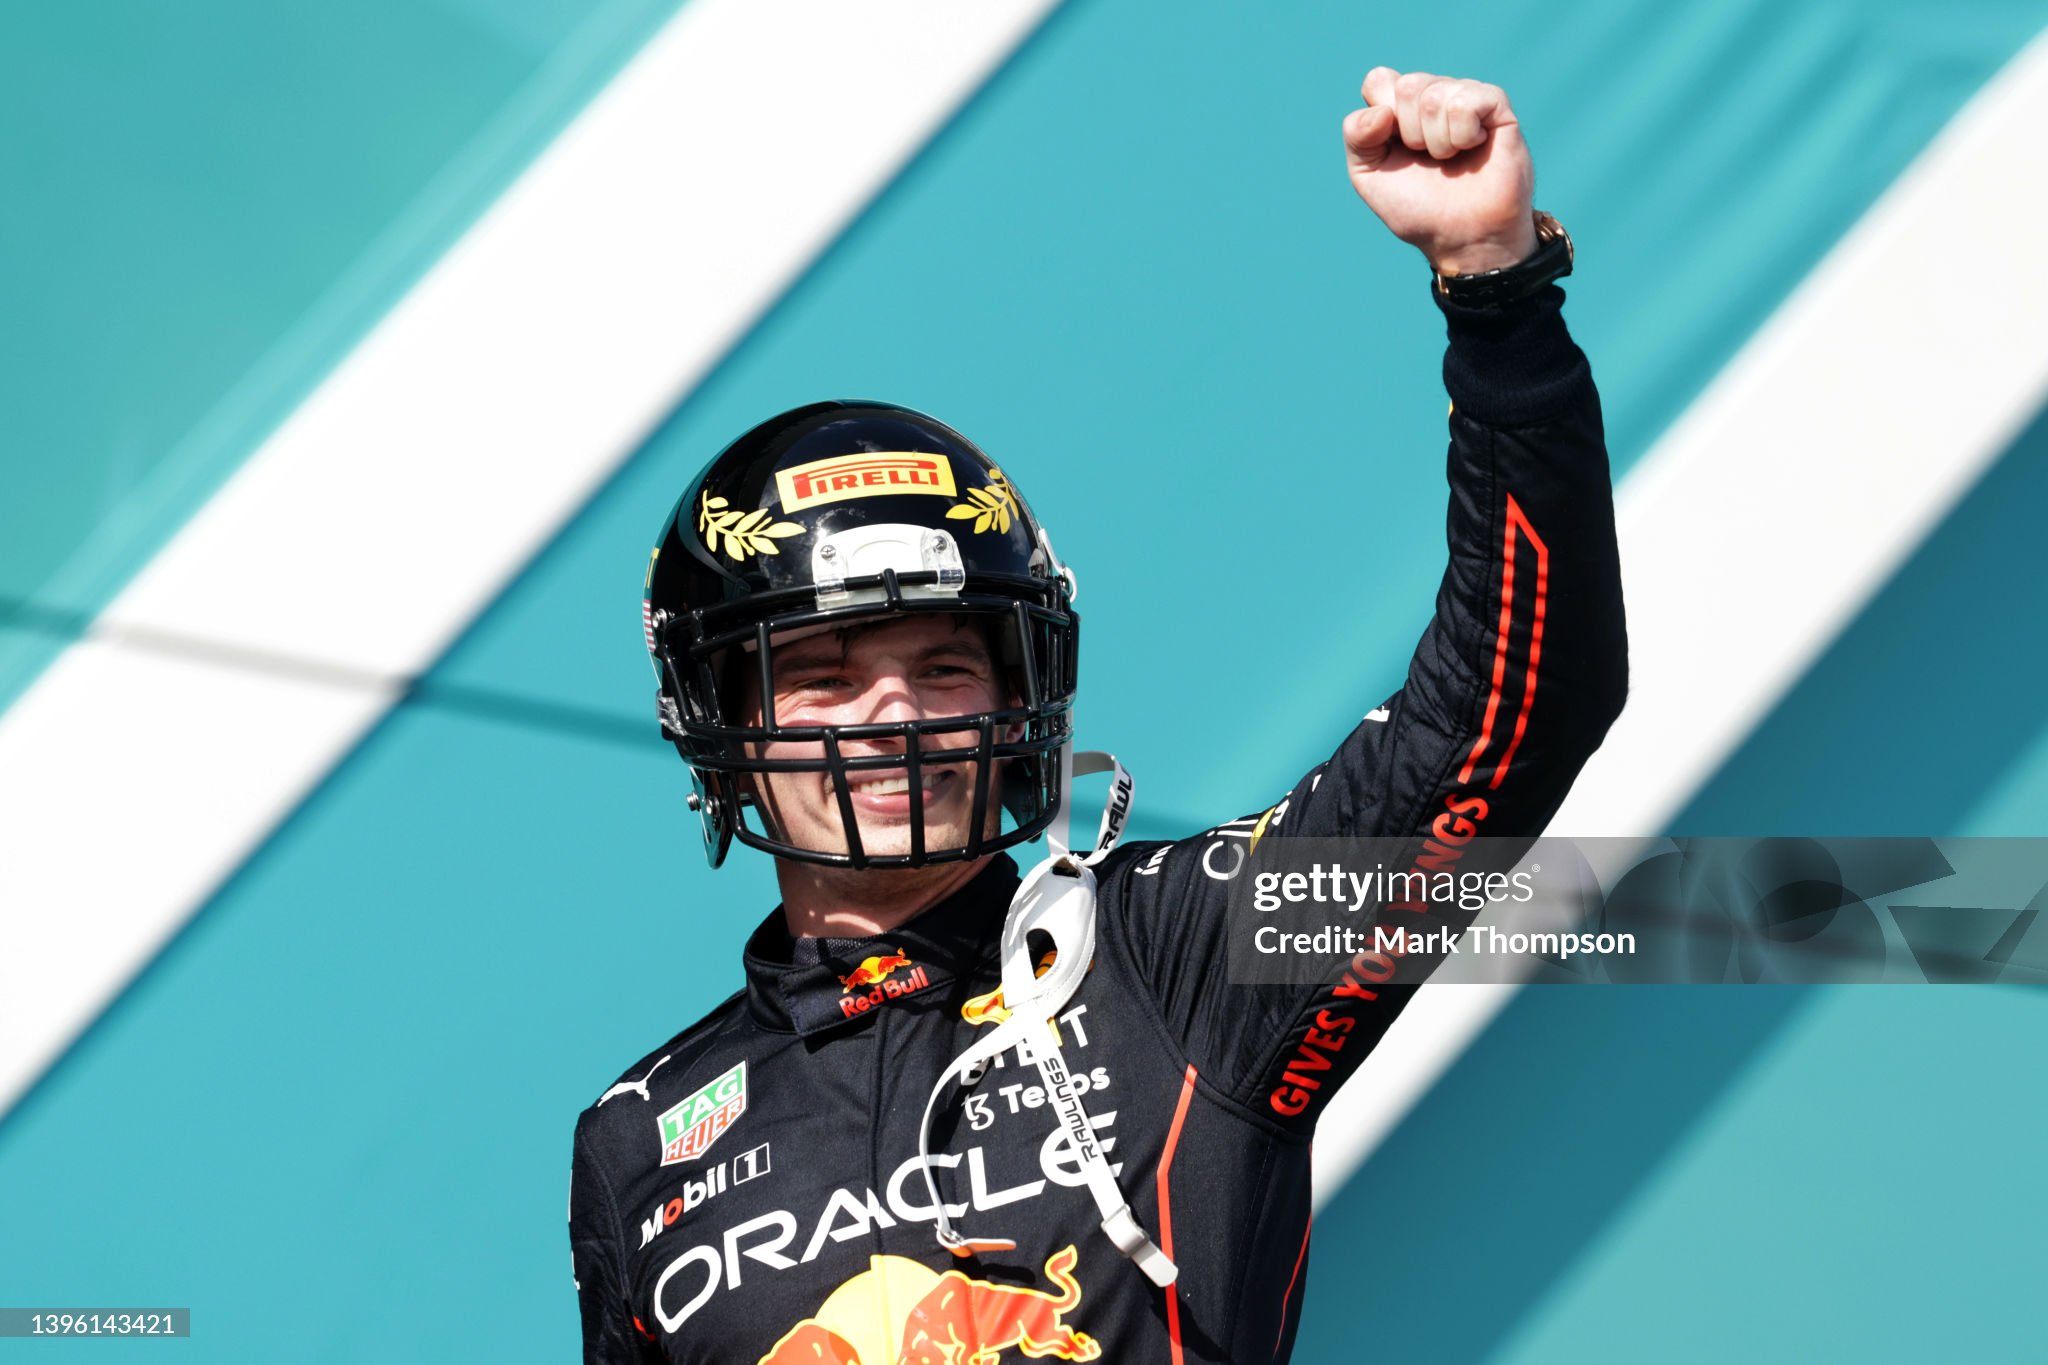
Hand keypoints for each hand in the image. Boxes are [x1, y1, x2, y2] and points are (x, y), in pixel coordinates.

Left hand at [1343, 68, 1536, 275]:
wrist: (1462, 236)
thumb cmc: (1418, 209)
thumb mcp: (1369, 177)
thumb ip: (1356, 137)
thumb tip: (1380, 111)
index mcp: (1399, 109)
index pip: (1378, 80)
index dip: (1381, 114)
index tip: (1394, 146)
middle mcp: (1432, 96)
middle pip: (1407, 85)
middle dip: (1410, 133)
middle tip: (1428, 159)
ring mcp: (1465, 97)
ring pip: (1434, 94)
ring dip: (1437, 141)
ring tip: (1451, 159)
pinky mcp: (1496, 104)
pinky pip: (1465, 102)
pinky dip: (1462, 135)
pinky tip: (1474, 147)